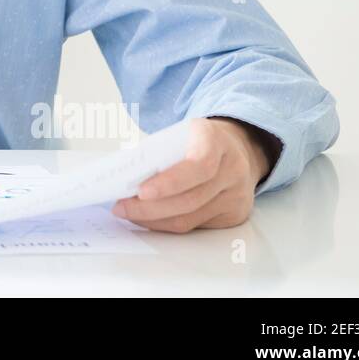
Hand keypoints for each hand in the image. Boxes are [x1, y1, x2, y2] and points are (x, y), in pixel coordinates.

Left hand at [109, 117, 275, 232]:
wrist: (236, 148)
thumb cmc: (196, 140)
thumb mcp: (180, 133)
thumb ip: (160, 151)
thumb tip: (126, 177)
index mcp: (216, 140)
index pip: (199, 166)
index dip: (170, 182)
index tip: (141, 191)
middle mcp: (233, 169)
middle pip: (190, 199)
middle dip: (150, 208)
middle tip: (122, 207)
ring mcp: (237, 195)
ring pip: (190, 218)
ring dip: (154, 219)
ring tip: (129, 213)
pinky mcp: (234, 214)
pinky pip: (195, 226)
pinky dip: (167, 224)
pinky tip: (149, 218)